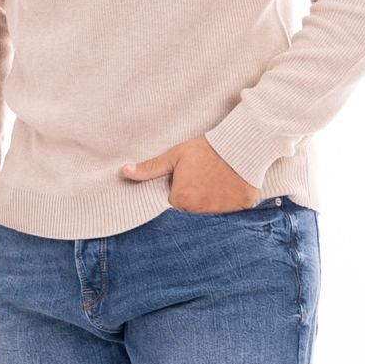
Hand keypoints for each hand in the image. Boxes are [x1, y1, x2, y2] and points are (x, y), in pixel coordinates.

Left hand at [122, 136, 260, 213]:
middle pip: (191, 216)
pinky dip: (230, 209)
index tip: (188, 186)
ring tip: (216, 190)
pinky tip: (230, 194)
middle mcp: (199, 211)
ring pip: (211, 219)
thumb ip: (150, 168)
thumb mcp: (175, 156)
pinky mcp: (240, 211)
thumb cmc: (205, 149)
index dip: (180, 197)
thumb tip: (124, 170)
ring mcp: (220, 213)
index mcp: (181, 200)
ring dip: (211, 210)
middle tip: (203, 187)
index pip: (174, 208)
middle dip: (194, 206)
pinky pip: (232, 218)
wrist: (240, 144)